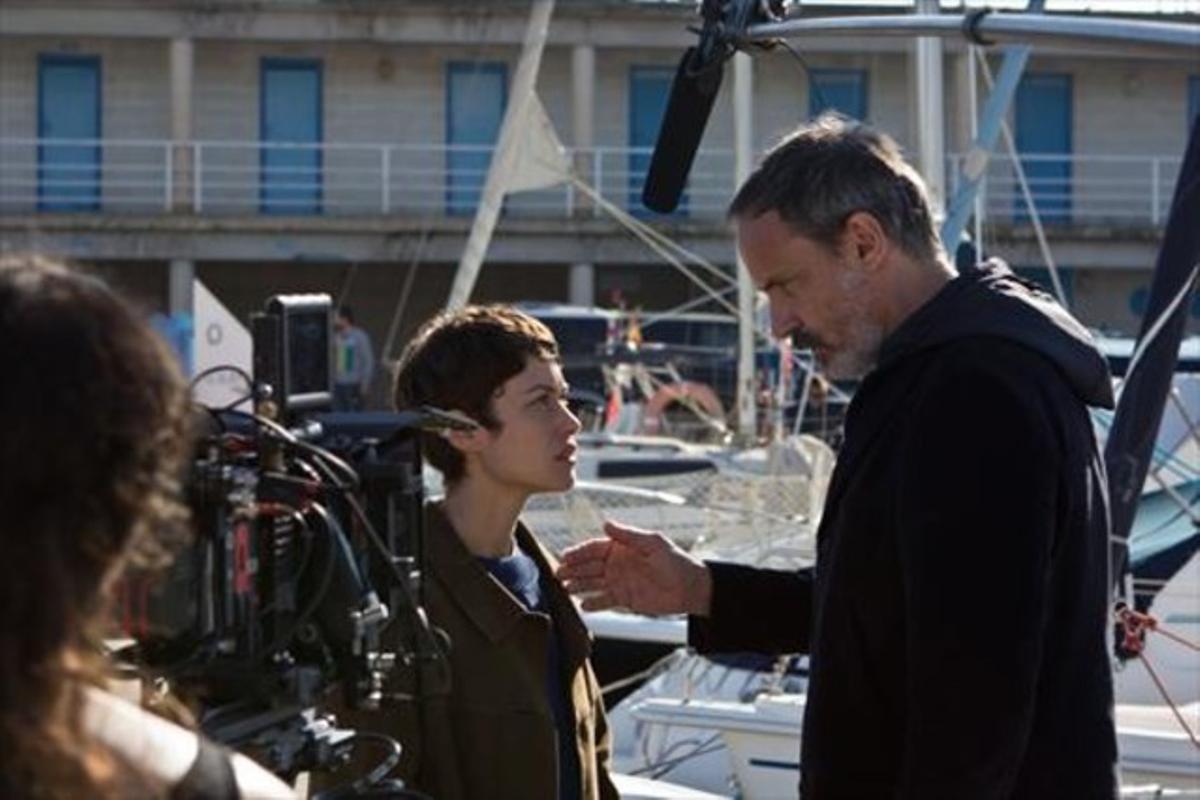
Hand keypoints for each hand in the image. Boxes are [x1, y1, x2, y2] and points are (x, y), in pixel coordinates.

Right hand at [557, 520, 711, 616]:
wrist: (690, 588)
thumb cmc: (675, 561)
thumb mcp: (653, 543)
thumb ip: (629, 535)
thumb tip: (606, 524)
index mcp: (621, 548)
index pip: (594, 548)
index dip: (579, 552)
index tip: (565, 556)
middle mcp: (616, 564)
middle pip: (589, 566)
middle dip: (573, 569)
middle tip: (558, 574)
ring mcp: (619, 582)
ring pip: (592, 583)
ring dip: (578, 585)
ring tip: (566, 589)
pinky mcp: (624, 599)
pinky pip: (604, 601)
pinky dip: (594, 604)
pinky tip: (583, 606)